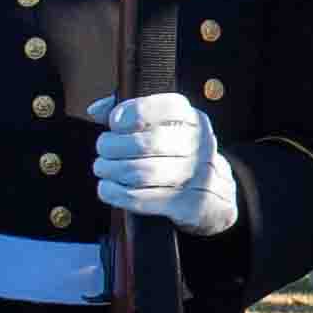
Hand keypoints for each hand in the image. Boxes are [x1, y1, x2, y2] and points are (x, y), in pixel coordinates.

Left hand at [88, 92, 239, 235]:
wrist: (215, 194)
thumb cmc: (179, 154)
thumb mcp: (166, 126)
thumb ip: (131, 112)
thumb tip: (96, 110)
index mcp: (193, 121)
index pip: (165, 108)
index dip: (132, 113)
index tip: (115, 123)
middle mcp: (198, 147)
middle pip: (146, 144)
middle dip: (113, 146)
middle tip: (103, 149)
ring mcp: (194, 177)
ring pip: (140, 173)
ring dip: (111, 170)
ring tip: (103, 168)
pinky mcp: (184, 204)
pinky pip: (140, 199)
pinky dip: (115, 193)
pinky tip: (107, 188)